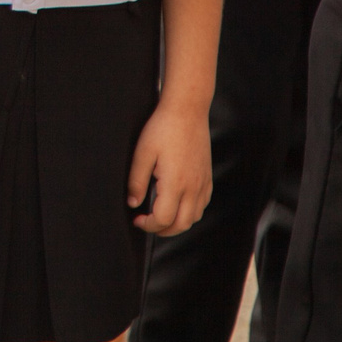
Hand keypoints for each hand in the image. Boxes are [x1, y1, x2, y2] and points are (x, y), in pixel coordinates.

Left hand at [128, 98, 213, 235]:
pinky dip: (190, 212)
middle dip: (162, 230)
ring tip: (161, 215)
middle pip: (181, 225)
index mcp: (175, 183)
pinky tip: (178, 203)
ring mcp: (203, 182)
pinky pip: (202, 204)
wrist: (187, 110)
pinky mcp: (207, 176)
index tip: (137, 218)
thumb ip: (136, 181)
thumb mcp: (142, 153)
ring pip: (194, 217)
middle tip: (147, 223)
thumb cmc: (163, 128)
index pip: (163, 219)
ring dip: (177, 223)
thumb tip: (133, 203)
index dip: (148, 225)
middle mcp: (193, 187)